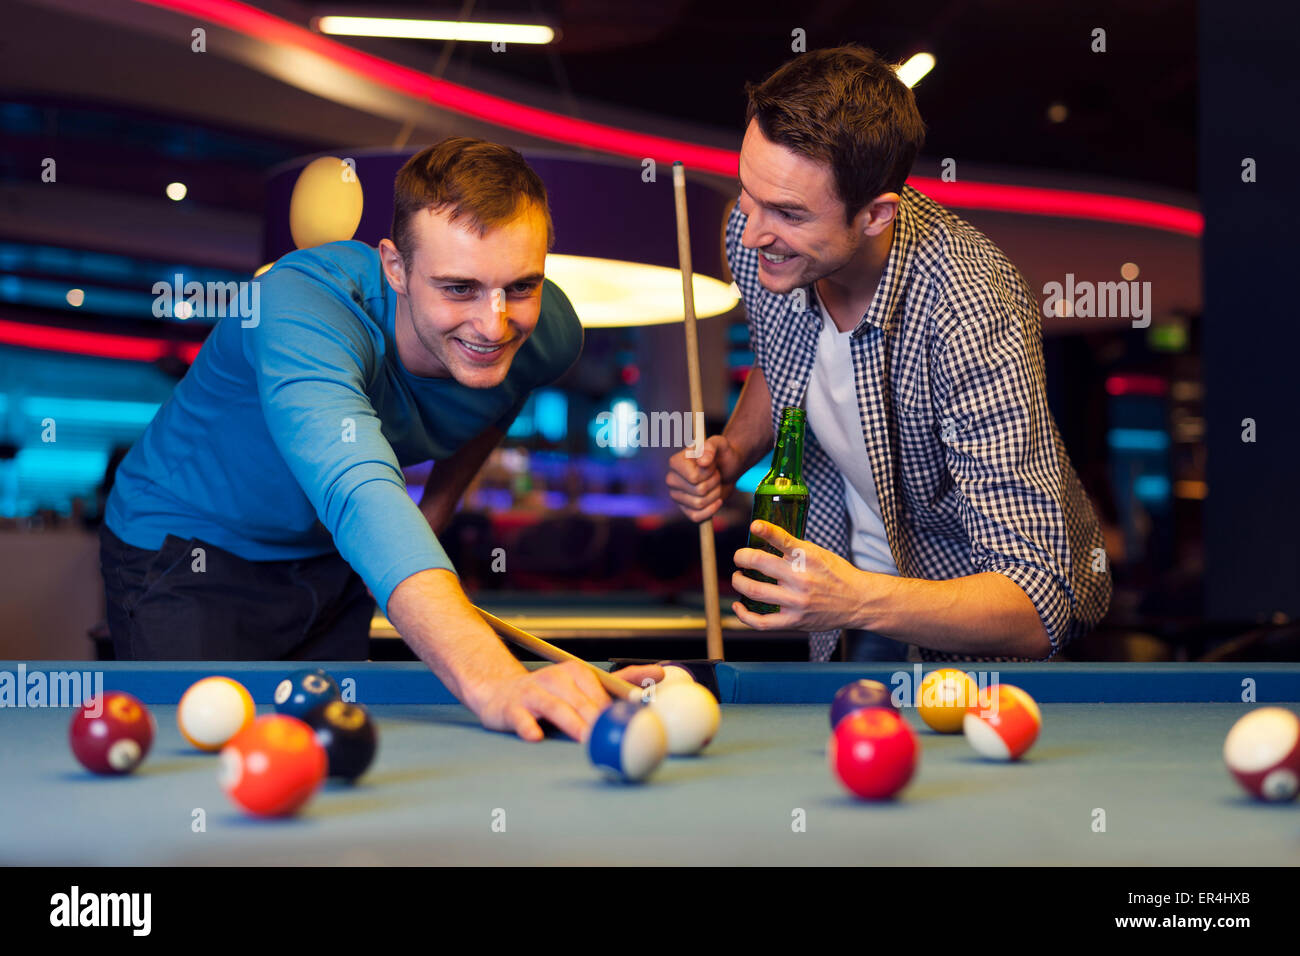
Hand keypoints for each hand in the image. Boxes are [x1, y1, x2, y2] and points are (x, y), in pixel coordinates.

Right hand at [473, 661, 664, 742]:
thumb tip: (661, 674)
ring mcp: (533, 691)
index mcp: (578, 672)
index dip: (624, 694)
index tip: (641, 703)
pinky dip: (528, 726)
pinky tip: (535, 736)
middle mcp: (557, 678)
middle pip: (583, 700)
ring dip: (571, 723)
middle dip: (599, 718)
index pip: (605, 684)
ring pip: (556, 707)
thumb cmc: (551, 694)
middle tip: (614, 735)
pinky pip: (522, 718)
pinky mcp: (512, 708)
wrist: (499, 691)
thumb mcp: (583, 686)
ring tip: (584, 738)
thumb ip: (620, 683)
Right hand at [666, 435, 742, 521]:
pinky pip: (697, 517)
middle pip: (699, 491)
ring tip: (716, 484)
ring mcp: (676, 496)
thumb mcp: (720, 444)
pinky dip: (712, 510)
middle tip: (716, 474)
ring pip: (700, 504)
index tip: (712, 465)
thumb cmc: (722, 454)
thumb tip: (703, 462)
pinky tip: (716, 500)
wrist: (728, 468)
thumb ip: (711, 447)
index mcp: (675, 462)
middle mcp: (671, 480)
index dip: (709, 473)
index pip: (694, 478)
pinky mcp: (685, 509)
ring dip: (715, 494)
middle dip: (714, 483)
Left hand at [731, 520, 877, 631]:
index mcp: (808, 558)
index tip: (754, 525)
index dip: (765, 530)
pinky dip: (744, 615)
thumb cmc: (836, 574)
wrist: (858, 601)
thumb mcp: (819, 553)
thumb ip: (794, 548)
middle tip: (739, 557)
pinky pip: (762, 622)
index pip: (783, 540)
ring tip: (739, 577)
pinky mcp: (794, 621)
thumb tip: (766, 537)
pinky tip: (738, 606)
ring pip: (755, 591)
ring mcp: (796, 602)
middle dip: (742, 557)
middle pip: (760, 564)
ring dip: (740, 582)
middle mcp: (801, 579)